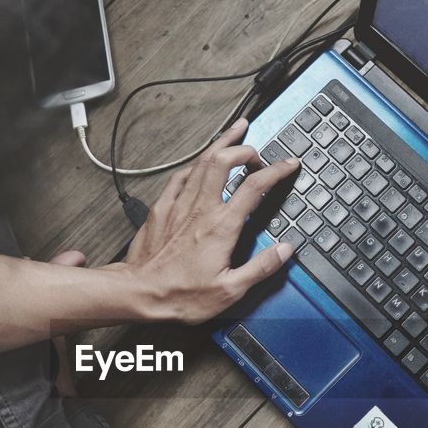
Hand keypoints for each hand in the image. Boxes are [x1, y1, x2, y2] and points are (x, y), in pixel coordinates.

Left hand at [117, 118, 301, 323]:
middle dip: (244, 148)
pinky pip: (180, 177)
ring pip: (201, 162)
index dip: (276, 171)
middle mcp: (201, 209)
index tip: (288, 165)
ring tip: (234, 131)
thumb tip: (284, 250)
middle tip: (256, 150)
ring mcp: (179, 205)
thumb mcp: (230, 290)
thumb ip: (261, 267)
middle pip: (224, 161)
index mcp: (221, 226)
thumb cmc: (181, 295)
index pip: (254, 187)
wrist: (139, 293)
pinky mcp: (162, 209)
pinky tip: (199, 164)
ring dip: (221, 144)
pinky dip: (195, 165)